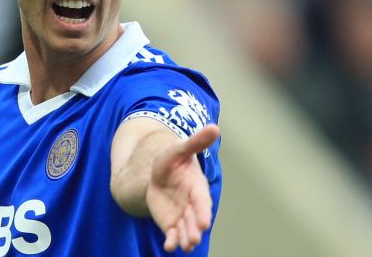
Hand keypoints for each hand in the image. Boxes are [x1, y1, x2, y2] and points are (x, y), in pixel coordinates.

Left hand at [145, 124, 219, 252]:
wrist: (157, 172)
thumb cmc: (172, 159)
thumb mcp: (180, 149)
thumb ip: (196, 142)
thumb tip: (214, 127)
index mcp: (197, 187)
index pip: (202, 201)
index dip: (202, 211)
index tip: (204, 222)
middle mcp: (192, 204)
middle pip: (195, 219)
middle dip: (195, 229)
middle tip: (194, 239)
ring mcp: (182, 215)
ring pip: (186, 230)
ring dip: (186, 238)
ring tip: (185, 246)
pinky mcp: (171, 223)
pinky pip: (173, 235)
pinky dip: (172, 241)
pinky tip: (169, 247)